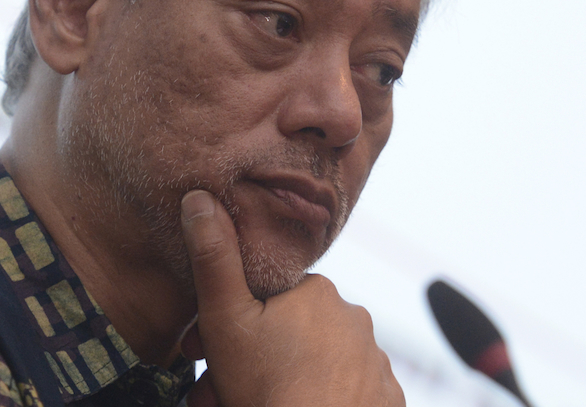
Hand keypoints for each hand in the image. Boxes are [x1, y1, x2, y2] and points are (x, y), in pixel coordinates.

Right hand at [179, 190, 404, 406]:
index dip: (237, 322)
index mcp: (315, 291)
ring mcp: (375, 359)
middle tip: (231, 387)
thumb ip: (212, 259)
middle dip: (260, 354)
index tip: (214, 352)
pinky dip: (325, 396)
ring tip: (263, 399)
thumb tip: (199, 198)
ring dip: (290, 375)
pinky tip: (300, 405)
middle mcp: (352, 317)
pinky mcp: (386, 395)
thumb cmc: (269, 391)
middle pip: (291, 331)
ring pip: (318, 360)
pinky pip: (347, 387)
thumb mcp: (226, 322)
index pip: (269, 297)